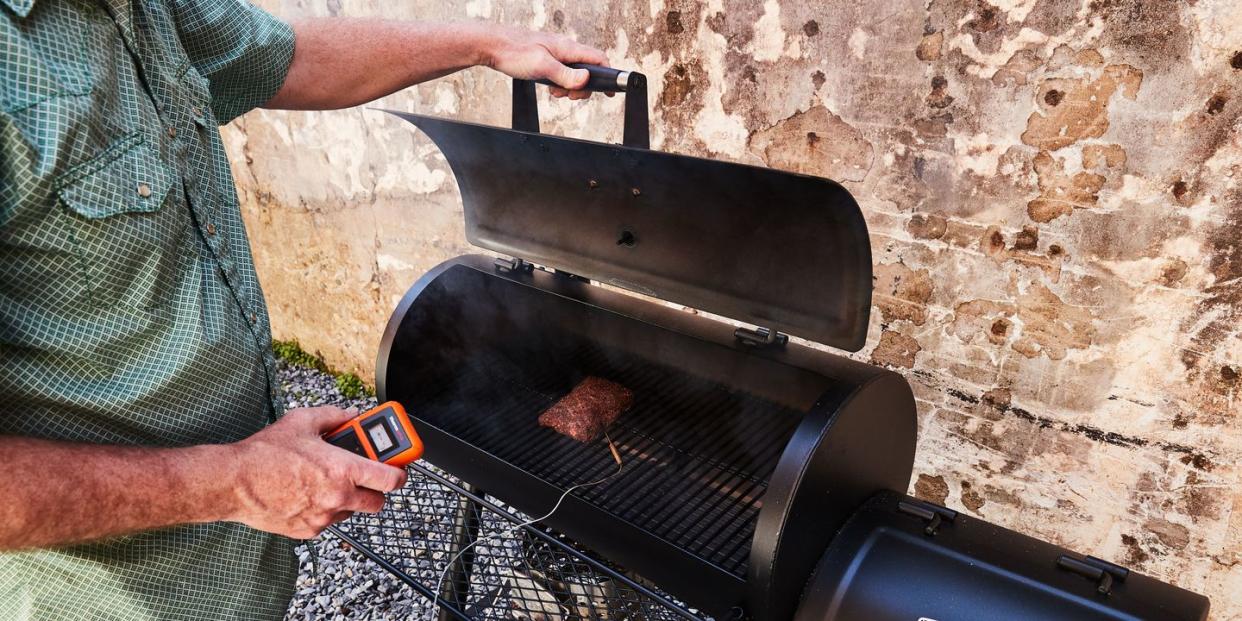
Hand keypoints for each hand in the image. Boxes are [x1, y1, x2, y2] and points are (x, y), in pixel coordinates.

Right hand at [227, 407, 408, 538]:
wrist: (233, 483)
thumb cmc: (265, 453)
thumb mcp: (304, 421)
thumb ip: (335, 416)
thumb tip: (352, 415)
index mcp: (342, 470)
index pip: (391, 479)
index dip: (400, 472)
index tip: (400, 466)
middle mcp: (338, 497)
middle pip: (379, 502)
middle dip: (377, 488)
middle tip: (366, 474)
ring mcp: (323, 517)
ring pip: (352, 511)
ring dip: (349, 498)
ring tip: (328, 480)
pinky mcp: (308, 531)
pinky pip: (328, 521)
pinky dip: (325, 509)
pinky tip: (308, 493)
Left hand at [480, 24, 609, 99]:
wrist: (492, 45)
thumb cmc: (514, 51)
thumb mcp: (543, 66)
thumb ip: (566, 74)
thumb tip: (586, 80)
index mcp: (567, 48)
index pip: (598, 59)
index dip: (607, 75)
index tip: (609, 91)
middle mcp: (564, 49)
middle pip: (587, 69)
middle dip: (582, 87)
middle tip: (570, 97)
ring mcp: (555, 53)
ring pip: (573, 72)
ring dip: (569, 87)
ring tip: (555, 93)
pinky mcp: (546, 58)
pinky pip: (561, 72)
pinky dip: (559, 83)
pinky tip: (548, 87)